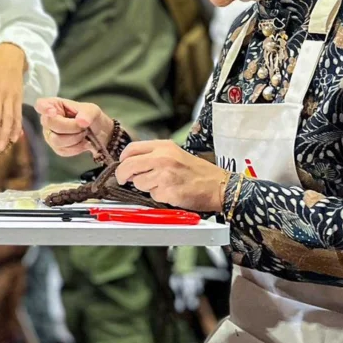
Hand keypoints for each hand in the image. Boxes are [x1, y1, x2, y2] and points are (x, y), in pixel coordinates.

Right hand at [35, 97, 114, 157]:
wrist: (97, 133)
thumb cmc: (89, 117)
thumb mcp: (92, 110)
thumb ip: (88, 114)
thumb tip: (81, 121)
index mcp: (54, 105)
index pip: (40, 105)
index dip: (44, 108)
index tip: (52, 112)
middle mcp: (47, 120)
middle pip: (51, 124)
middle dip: (71, 126)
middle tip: (84, 126)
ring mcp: (50, 135)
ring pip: (56, 140)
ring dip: (75, 138)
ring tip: (84, 134)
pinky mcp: (56, 148)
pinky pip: (63, 150)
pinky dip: (77, 147)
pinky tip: (83, 142)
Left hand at [114, 140, 228, 211]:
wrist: (219, 185)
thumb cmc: (198, 172)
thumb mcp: (175, 154)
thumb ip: (153, 155)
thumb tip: (131, 163)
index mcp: (163, 146)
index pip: (131, 149)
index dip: (123, 159)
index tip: (123, 165)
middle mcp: (162, 158)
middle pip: (128, 166)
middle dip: (123, 175)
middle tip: (124, 180)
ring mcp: (164, 175)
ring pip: (138, 182)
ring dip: (145, 187)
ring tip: (162, 184)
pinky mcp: (167, 191)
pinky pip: (151, 195)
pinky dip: (158, 196)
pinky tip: (170, 192)